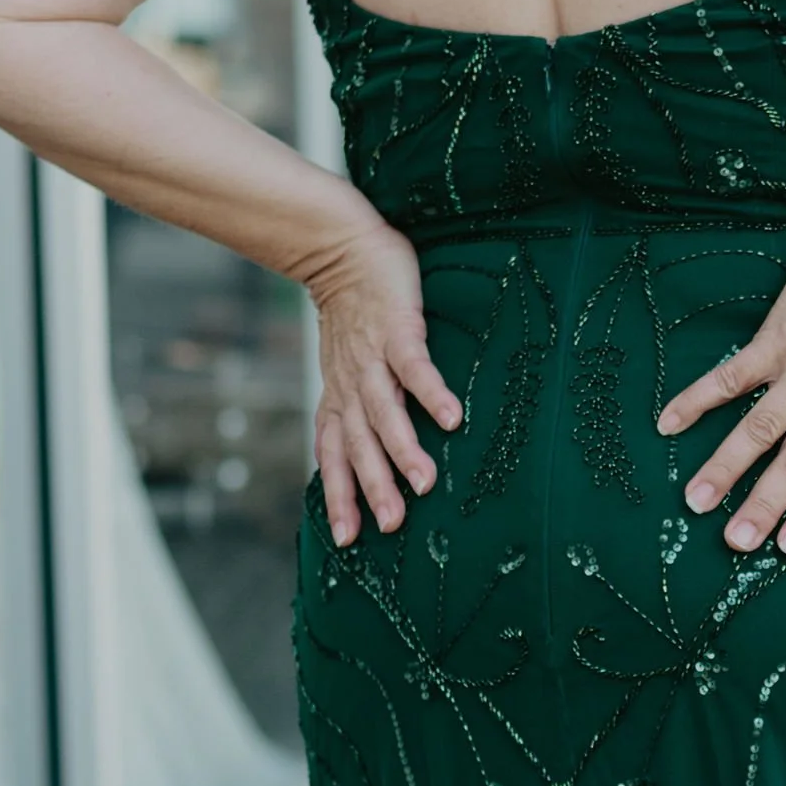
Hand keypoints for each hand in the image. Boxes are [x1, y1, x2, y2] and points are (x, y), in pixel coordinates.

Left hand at [310, 222, 461, 543]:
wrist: (341, 247)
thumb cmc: (352, 312)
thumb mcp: (347, 364)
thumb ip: (359, 403)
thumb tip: (379, 447)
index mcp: (339, 396)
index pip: (333, 454)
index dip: (339, 494)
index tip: (348, 538)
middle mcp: (351, 383)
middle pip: (359, 443)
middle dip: (373, 485)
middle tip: (391, 525)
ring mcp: (373, 357)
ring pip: (384, 412)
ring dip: (403, 448)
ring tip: (424, 483)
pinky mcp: (397, 329)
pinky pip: (414, 367)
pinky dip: (431, 392)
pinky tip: (453, 418)